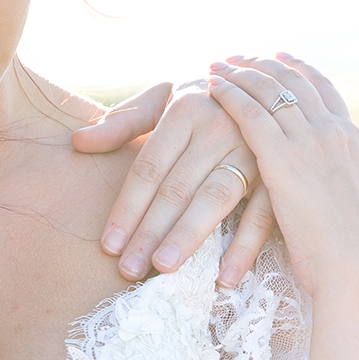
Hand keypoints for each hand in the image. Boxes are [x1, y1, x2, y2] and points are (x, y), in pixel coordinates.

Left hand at [72, 81, 275, 286]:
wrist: (271, 82)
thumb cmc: (208, 96)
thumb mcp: (166, 97)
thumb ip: (124, 121)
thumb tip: (78, 143)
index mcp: (185, 108)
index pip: (148, 168)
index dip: (127, 208)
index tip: (109, 245)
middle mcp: (219, 126)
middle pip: (176, 188)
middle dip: (150, 232)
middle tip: (129, 269)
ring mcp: (253, 149)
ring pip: (214, 199)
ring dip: (188, 237)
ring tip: (163, 268)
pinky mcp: (279, 172)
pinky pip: (262, 214)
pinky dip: (245, 247)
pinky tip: (224, 277)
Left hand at [207, 55, 358, 297]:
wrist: (355, 265)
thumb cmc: (351, 251)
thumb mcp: (349, 206)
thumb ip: (334, 184)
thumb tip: (323, 187)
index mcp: (350, 139)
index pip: (322, 89)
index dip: (298, 70)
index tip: (280, 57)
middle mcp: (331, 130)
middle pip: (293, 81)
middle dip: (263, 64)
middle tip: (239, 54)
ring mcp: (309, 140)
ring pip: (269, 90)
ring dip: (240, 72)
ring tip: (216, 64)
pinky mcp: (283, 158)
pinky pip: (251, 113)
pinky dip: (230, 94)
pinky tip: (210, 88)